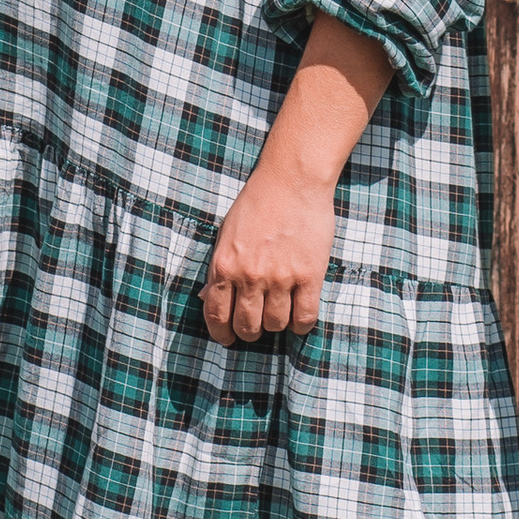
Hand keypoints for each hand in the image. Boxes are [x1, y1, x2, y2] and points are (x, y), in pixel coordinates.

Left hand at [203, 154, 337, 343]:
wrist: (292, 180)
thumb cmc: (257, 204)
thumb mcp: (226, 235)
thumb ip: (218, 269)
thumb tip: (208, 299)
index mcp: (224, 266)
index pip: (217, 316)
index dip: (222, 334)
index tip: (228, 338)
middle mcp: (250, 276)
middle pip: (248, 326)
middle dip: (250, 332)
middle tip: (256, 325)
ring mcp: (281, 277)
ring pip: (276, 324)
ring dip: (276, 324)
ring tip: (279, 312)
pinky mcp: (310, 275)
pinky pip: (305, 317)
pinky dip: (301, 324)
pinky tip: (299, 315)